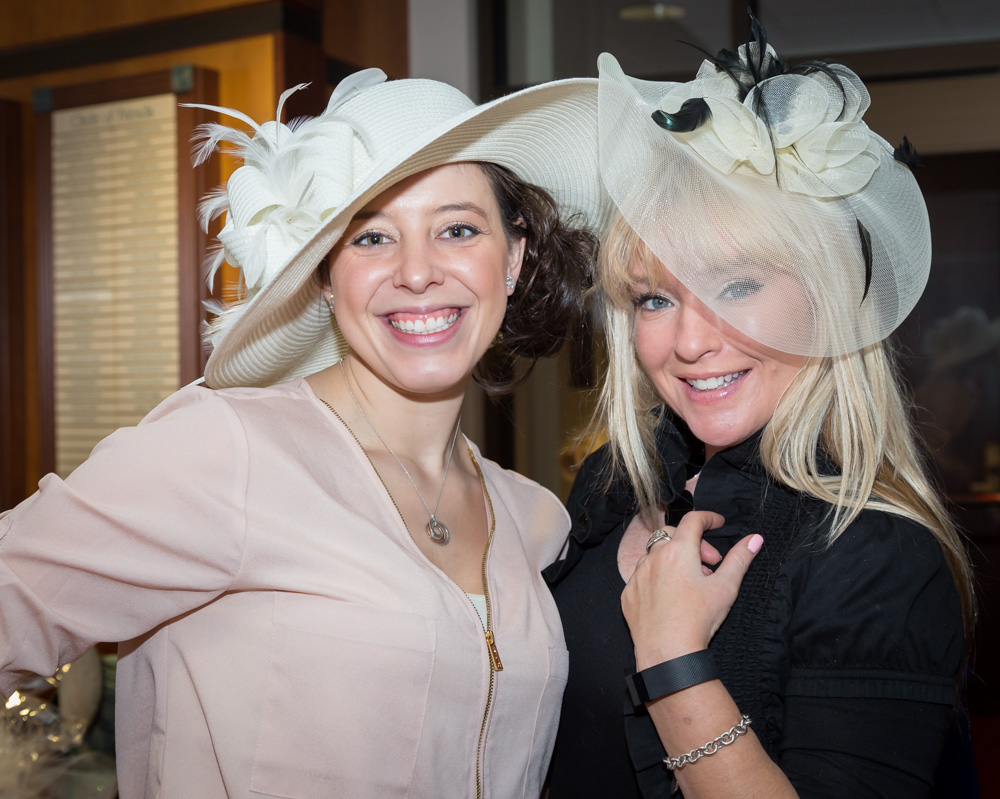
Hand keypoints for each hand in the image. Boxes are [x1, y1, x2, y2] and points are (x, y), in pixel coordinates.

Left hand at [621, 510, 762, 668]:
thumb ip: (740, 559)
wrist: (668, 654)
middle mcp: (653, 558)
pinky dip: (657, 577)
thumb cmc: (699, 620)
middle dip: (694, 543)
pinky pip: (642, 576)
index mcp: (678, 551)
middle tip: (710, 563)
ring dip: (673, 559)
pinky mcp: (628, 594)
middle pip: (673, 534)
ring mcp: (638, 576)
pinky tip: (670, 596)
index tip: (718, 523)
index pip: (693, 520)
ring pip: (655, 554)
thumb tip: (755, 538)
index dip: (708, 518)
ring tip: (690, 581)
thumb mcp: (726, 587)